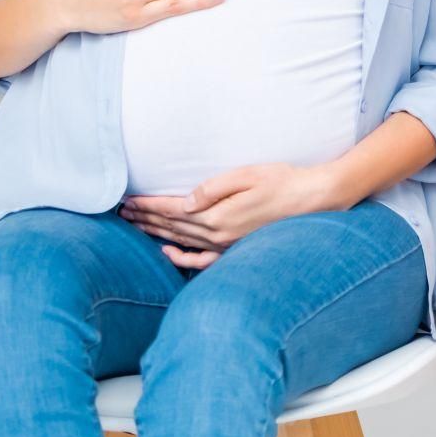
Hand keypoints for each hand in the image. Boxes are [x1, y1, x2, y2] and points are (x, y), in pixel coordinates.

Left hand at [120, 162, 338, 267]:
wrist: (314, 201)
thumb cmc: (283, 182)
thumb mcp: (247, 175)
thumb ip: (213, 189)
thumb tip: (184, 202)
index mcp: (217, 214)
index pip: (172, 210)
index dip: (147, 204)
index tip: (127, 199)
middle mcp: (217, 233)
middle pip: (171, 226)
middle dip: (144, 217)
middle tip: (121, 210)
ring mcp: (225, 245)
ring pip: (180, 241)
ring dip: (155, 232)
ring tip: (134, 224)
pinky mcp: (234, 249)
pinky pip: (200, 260)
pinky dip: (181, 258)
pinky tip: (166, 252)